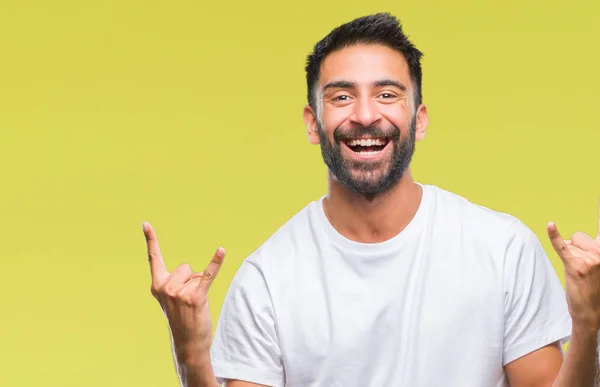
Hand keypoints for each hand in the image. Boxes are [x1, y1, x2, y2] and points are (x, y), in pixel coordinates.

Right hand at [143, 222, 225, 361]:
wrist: (188, 342)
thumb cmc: (181, 318)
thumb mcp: (172, 298)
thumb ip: (177, 281)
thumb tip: (194, 273)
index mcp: (157, 286)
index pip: (154, 258)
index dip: (150, 240)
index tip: (145, 223)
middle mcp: (165, 288)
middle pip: (186, 267)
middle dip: (191, 280)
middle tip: (187, 301)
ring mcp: (180, 293)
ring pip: (197, 274)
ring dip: (200, 286)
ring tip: (194, 304)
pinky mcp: (196, 297)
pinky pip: (208, 274)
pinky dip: (216, 262)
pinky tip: (221, 250)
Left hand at [547, 200, 599, 330]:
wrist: (591, 312)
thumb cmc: (593, 286)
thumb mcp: (598, 263)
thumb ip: (591, 246)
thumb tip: (574, 238)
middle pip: (579, 236)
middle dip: (575, 248)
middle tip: (584, 270)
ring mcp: (591, 260)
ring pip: (570, 243)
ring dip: (569, 255)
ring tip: (578, 272)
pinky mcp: (576, 266)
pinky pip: (562, 247)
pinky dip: (555, 236)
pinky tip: (550, 225)